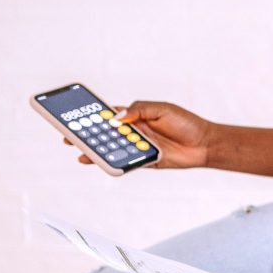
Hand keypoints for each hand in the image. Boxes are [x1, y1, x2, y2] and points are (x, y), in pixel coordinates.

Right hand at [61, 100, 214, 169]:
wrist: (204, 144)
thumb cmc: (186, 123)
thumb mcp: (163, 109)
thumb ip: (139, 110)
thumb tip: (117, 118)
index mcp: (136, 115)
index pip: (109, 114)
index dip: (92, 115)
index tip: (74, 115)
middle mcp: (134, 131)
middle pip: (105, 133)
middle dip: (86, 134)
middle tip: (68, 135)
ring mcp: (137, 146)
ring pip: (111, 148)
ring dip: (95, 150)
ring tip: (80, 150)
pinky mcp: (143, 161)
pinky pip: (123, 162)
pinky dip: (110, 163)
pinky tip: (99, 162)